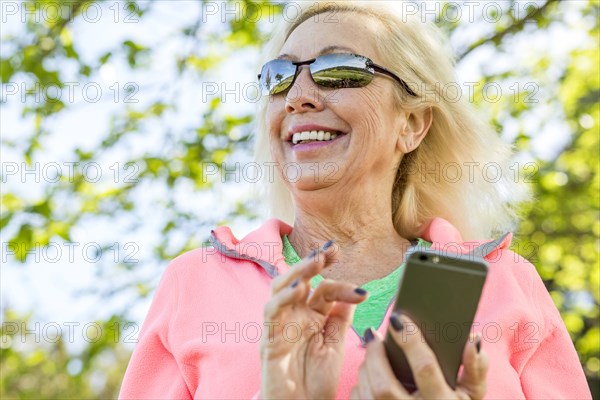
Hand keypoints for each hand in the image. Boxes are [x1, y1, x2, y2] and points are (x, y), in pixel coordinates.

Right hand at [259, 243, 367, 398]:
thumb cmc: (315, 381)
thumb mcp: (335, 345)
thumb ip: (340, 317)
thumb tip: (354, 290)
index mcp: (312, 315)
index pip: (325, 288)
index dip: (340, 281)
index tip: (361, 288)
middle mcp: (295, 314)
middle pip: (300, 279)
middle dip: (314, 261)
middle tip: (331, 249)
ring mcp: (280, 324)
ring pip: (282, 287)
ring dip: (299, 271)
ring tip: (316, 261)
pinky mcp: (269, 337)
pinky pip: (272, 311)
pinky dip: (283, 297)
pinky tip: (299, 289)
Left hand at [350, 313, 488, 398]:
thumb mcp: (472, 393)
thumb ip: (475, 367)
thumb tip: (471, 340)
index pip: (424, 368)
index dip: (410, 341)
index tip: (398, 319)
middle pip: (383, 384)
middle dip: (375, 355)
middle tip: (375, 335)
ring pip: (367, 392)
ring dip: (367, 367)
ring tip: (373, 352)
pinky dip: (361, 384)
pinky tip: (370, 374)